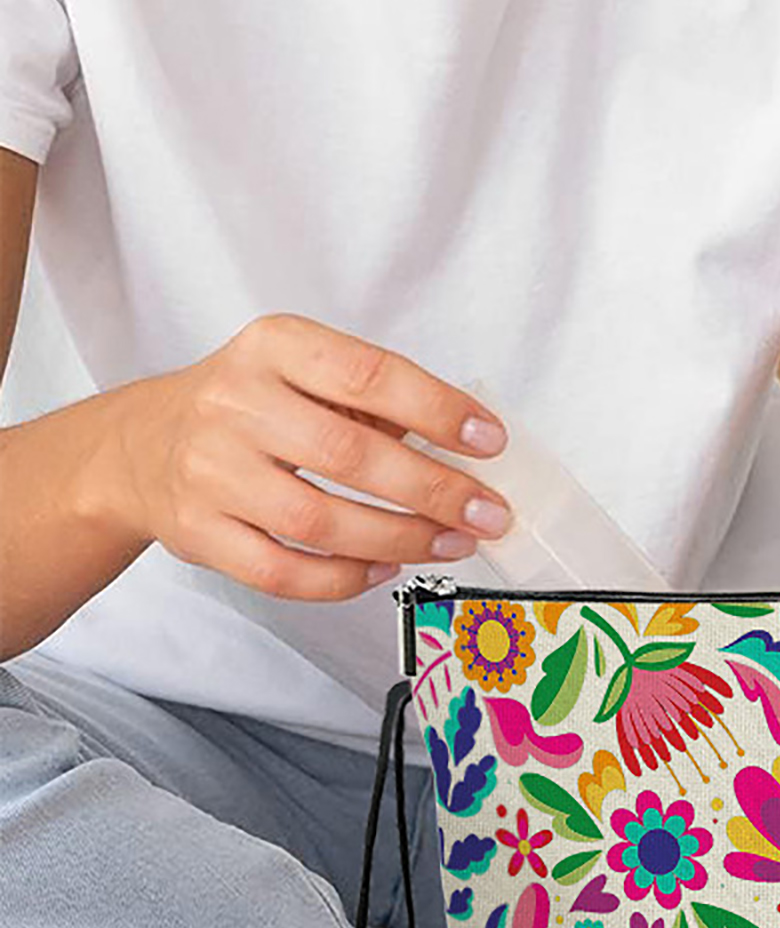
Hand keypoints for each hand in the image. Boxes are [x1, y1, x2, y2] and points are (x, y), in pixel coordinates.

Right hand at [91, 314, 513, 599]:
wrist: (141, 447)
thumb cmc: (248, 410)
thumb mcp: (302, 375)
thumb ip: (375, 404)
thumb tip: (466, 453)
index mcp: (272, 348)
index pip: (367, 373)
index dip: (438, 410)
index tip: (490, 441)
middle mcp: (234, 404)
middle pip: (350, 456)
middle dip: (434, 491)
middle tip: (487, 513)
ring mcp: (211, 471)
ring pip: (320, 522)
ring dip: (401, 540)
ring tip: (451, 543)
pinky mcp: (199, 532)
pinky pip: (284, 572)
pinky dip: (346, 579)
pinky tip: (387, 569)